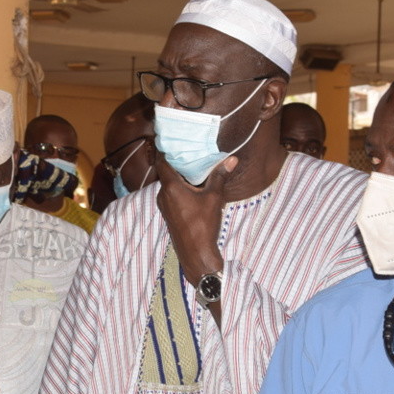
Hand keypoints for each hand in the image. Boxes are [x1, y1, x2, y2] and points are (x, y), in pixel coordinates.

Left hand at [155, 153, 236, 286]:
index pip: (162, 162)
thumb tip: (231, 159)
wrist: (196, 254)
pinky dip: (180, 187)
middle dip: (177, 161)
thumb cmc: (203, 226)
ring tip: (194, 165)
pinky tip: (194, 186)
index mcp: (170, 188)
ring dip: (180, 176)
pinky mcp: (169, 214)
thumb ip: (220, 177)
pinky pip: (172, 194)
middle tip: (189, 149)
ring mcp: (164, 206)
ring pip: (170, 184)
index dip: (164, 149)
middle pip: (167, 172)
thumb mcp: (214, 198)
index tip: (170, 139)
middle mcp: (163, 195)